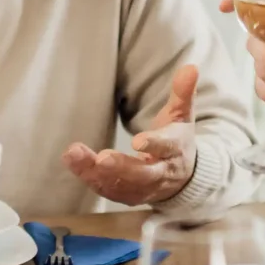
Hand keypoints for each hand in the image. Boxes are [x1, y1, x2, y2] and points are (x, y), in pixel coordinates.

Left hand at [63, 64, 200, 205]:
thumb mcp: (182, 116)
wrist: (182, 179)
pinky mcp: (128, 196)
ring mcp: (144, 189)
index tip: (137, 141)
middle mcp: (161, 174)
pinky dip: (89, 178)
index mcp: (175, 151)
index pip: (166, 148)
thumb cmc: (177, 140)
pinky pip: (108, 190)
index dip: (153, 145)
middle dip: (121, 168)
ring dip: (95, 172)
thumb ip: (183, 93)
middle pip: (142, 175)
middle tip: (101, 158)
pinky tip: (73, 162)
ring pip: (121, 185)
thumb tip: (190, 67)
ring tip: (74, 154)